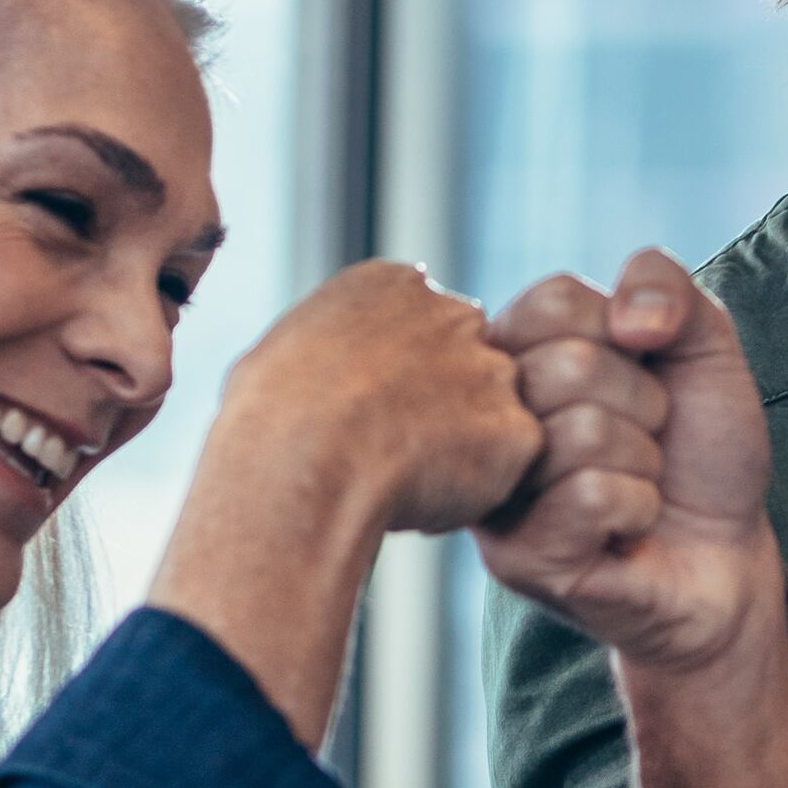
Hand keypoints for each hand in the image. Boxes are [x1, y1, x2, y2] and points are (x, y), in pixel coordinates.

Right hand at [202, 259, 543, 539]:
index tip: (372, 413)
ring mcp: (493, 370)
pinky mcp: (516, 430)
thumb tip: (331, 365)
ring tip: (402, 481)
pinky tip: (425, 501)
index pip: (423, 325)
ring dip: (463, 450)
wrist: (301, 457)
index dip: (401, 380)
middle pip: (470, 365)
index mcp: (391, 285)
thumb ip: (330, 345)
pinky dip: (475, 493)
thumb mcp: (283, 351)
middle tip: (393, 453)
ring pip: (493, 416)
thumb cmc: (270, 416)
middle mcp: (455, 315)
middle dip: (445, 408)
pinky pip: (508, 469)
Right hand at [473, 249, 779, 672]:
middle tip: (646, 440)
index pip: (554, 301)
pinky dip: (639, 507)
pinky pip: (591, 497)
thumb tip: (628, 318)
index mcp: (514, 354)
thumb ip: (665, 286)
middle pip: (568, 367)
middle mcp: (487, 419)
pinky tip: (628, 528)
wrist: (728, 554)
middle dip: (644, 405)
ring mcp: (493, 491)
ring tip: (636, 483)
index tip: (641, 374)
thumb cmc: (701, 448)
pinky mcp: (517, 557)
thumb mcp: (702, 345)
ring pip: (583, 434)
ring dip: (643, 461)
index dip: (627, 335)